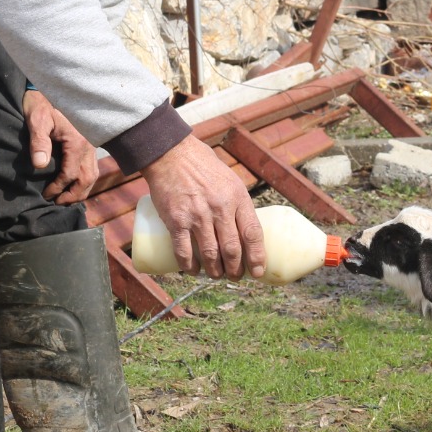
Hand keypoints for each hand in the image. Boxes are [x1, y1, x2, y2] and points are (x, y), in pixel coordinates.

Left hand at [23, 90, 98, 203]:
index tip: (45, 194)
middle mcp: (88, 146)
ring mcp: (90, 146)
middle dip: (73, 194)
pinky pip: (91, 168)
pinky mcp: (88, 145)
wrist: (51, 89)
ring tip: (66, 198)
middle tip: (57, 202)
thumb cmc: (42, 104)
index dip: (58, 187)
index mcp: (77, 142)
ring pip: (93, 175)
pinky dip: (85, 181)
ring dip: (81, 190)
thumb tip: (39, 165)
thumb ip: (39, 142)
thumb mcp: (37, 120)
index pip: (71, 174)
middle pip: (87, 178)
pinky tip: (74, 185)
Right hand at [141, 135, 264, 279]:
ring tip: (216, 275)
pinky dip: (189, 266)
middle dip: (235, 269)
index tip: (258, 271)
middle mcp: (220, 208)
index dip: (257, 256)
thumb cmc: (203, 167)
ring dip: (215, 271)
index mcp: (237, 197)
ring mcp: (197, 216)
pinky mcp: (176, 220)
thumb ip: (237, 204)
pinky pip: (184, 251)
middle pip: (232, 249)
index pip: (253, 233)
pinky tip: (193, 271)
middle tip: (234, 276)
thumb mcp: (230, 181)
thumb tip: (244, 232)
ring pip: (210, 254)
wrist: (172, 154)